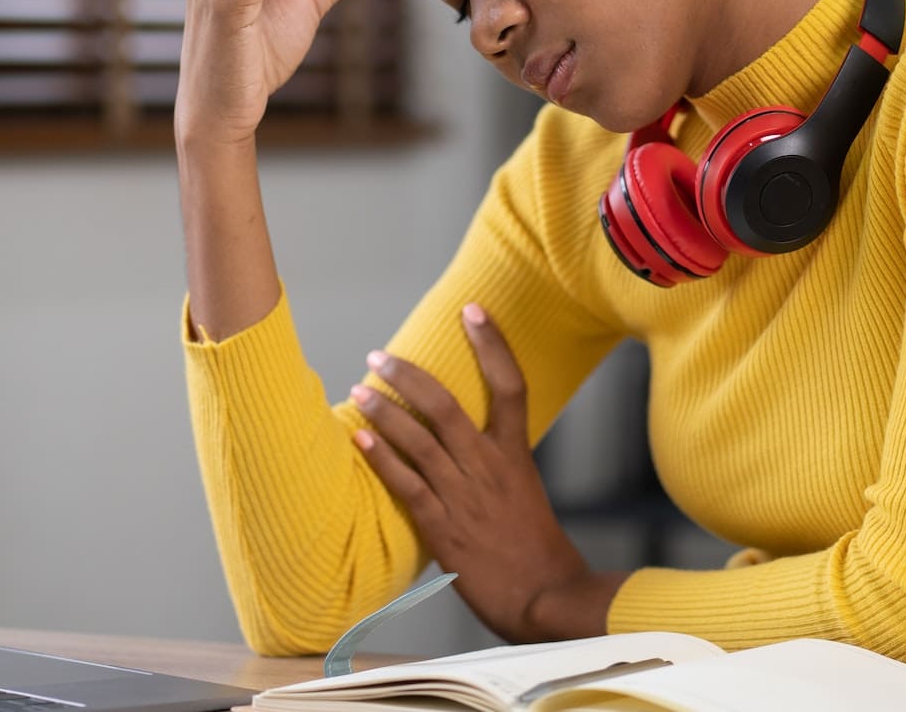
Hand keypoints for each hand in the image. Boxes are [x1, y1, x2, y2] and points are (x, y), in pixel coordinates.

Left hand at [349, 305, 626, 642]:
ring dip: (385, 410)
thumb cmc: (536, 550)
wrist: (546, 597)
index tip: (473, 309)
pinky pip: (406, 483)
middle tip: (379, 355)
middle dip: (408, 374)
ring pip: (419, 438)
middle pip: (445, 403)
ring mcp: (464, 495)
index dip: (493, 343)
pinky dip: (382, 457)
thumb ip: (496, 467)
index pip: (511, 384)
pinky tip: (360, 437)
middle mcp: (489, 466)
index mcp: (515, 454)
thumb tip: (469, 449)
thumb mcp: (524, 494)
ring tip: (360, 387)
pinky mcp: (443, 527)